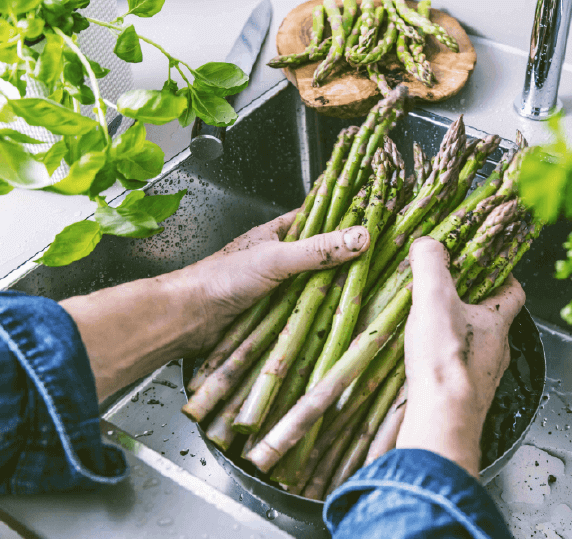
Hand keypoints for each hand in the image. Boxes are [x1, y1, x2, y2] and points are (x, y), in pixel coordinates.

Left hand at [62, 210, 369, 400]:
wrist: (187, 318)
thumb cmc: (221, 279)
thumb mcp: (275, 259)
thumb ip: (317, 250)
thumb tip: (361, 237)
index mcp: (279, 233)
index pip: (321, 217)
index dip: (348, 217)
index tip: (378, 220)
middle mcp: (281, 257)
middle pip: (324, 255)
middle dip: (348, 260)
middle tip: (383, 263)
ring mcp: (279, 286)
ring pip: (317, 285)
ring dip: (336, 291)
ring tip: (371, 292)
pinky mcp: (276, 313)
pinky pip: (307, 310)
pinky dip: (322, 313)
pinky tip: (341, 319)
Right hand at [396, 237, 524, 477]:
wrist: (442, 420)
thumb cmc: (446, 361)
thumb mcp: (435, 298)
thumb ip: (431, 264)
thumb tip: (428, 243)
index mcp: (498, 322)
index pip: (514, 291)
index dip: (504, 276)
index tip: (489, 266)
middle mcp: (498, 350)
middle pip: (492, 320)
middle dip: (472, 305)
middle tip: (447, 294)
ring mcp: (483, 377)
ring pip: (476, 348)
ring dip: (458, 336)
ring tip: (430, 326)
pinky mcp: (465, 398)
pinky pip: (459, 373)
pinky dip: (445, 363)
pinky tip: (423, 362)